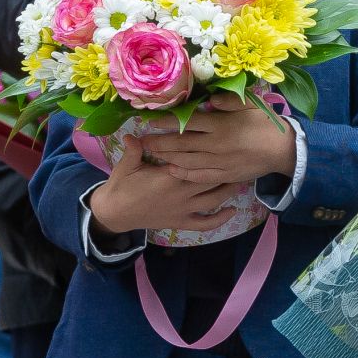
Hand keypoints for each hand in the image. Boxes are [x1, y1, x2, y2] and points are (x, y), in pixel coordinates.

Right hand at [87, 142, 240, 236]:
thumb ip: (134, 150)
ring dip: (230, 191)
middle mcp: (181, 193)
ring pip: (214, 200)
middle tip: (241, 158)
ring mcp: (183, 210)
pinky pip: (205, 224)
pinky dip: (220, 219)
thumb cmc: (121, 186)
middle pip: (211, 179)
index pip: (196, 162)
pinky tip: (233, 211)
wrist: (114, 213)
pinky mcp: (181, 223)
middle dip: (227, 169)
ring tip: (242, 179)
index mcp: (169, 176)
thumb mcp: (126, 165)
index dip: (212, 153)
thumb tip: (134, 133)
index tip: (227, 143)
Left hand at [143, 96, 294, 185]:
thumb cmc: (265, 123)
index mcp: (221, 124)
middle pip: (181, 143)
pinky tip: (172, 169)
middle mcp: (216, 143)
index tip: (151, 121)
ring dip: (167, 157)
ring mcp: (220, 161)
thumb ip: (228, 101)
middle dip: (160, 142)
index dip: (167, 122)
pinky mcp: (224, 174)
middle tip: (144, 141)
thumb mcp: (250, 105)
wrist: (283, 149)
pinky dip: (184, 173)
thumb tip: (209, 100)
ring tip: (153, 154)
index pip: (187, 122)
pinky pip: (200, 175)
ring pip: (187, 161)